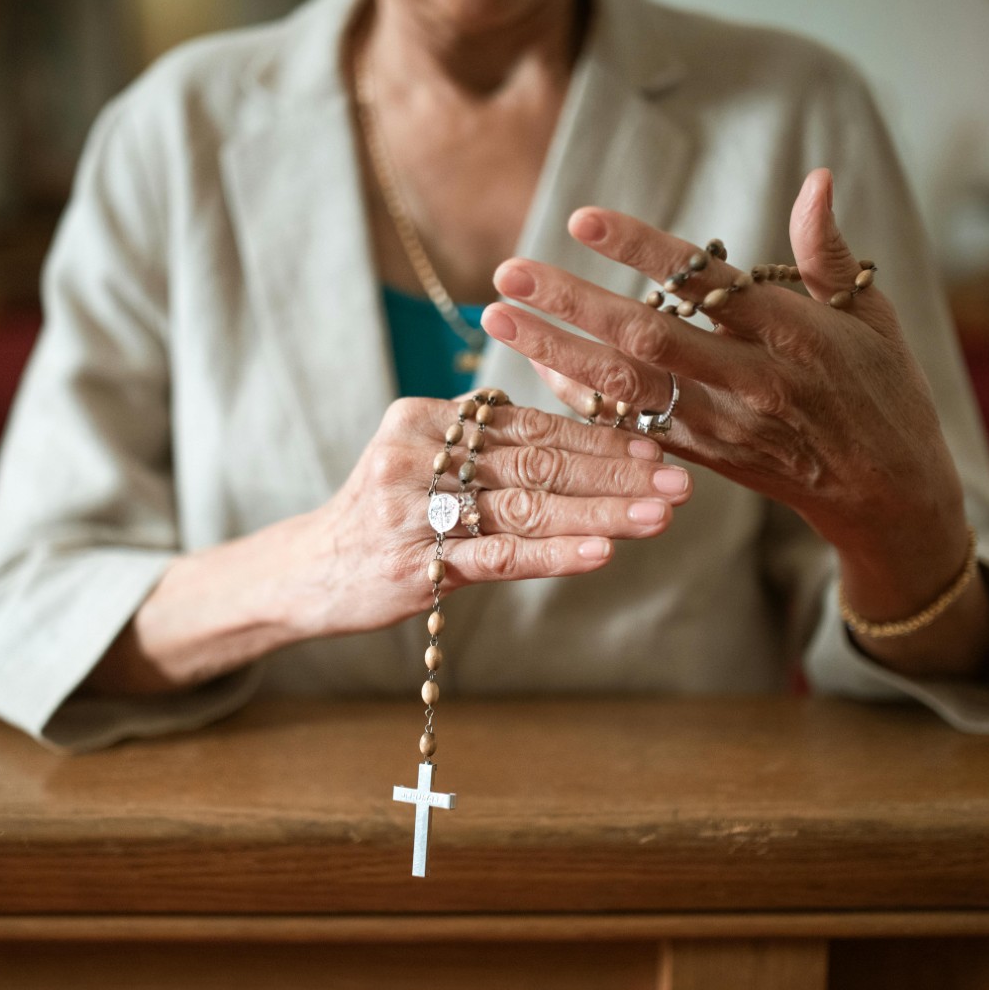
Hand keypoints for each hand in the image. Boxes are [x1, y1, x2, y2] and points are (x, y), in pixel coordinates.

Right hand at [299, 394, 693, 637]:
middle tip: (679, 483)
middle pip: (536, 462)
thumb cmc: (385, 516)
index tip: (656, 448)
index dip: (597, 437)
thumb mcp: (424, 462)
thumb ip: (489, 448)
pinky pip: (498, 556)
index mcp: (425, 417)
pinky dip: (555, 554)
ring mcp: (414, 509)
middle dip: (616, 473)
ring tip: (659, 516)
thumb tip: (589, 439)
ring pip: (527, 507)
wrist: (309, 572)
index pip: (528, 424)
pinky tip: (602, 553)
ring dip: (602, 512)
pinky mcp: (417, 564)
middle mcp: (416, 453)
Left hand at [479, 168, 972, 626]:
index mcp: (795, 336)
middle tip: (508, 271)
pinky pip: (630, 429)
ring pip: (625, 387)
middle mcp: (752, 382)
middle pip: (647, 337)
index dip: (641, 250)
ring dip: (555, 352)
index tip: (581, 219)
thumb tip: (816, 178)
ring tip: (499, 315)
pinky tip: (538, 369)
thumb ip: (828, 251)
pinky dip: (583, 401)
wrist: (888, 493)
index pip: (706, 283)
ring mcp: (722, 426)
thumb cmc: (884, 389)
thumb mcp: (872, 314)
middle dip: (572, 303)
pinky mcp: (704, 458)